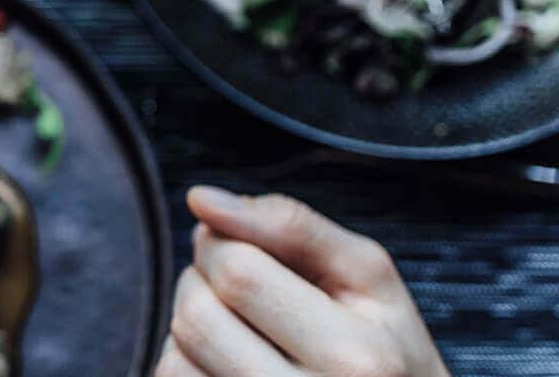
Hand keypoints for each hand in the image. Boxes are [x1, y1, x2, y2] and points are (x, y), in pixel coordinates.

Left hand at [157, 186, 449, 376]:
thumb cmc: (385, 348)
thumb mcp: (367, 276)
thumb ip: (290, 224)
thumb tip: (200, 198)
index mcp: (353, 357)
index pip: (237, 272)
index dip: (221, 242)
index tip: (237, 243)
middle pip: (197, 316)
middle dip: (201, 281)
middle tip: (237, 288)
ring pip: (174, 357)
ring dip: (189, 327)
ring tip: (237, 329)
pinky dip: (186, 364)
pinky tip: (227, 363)